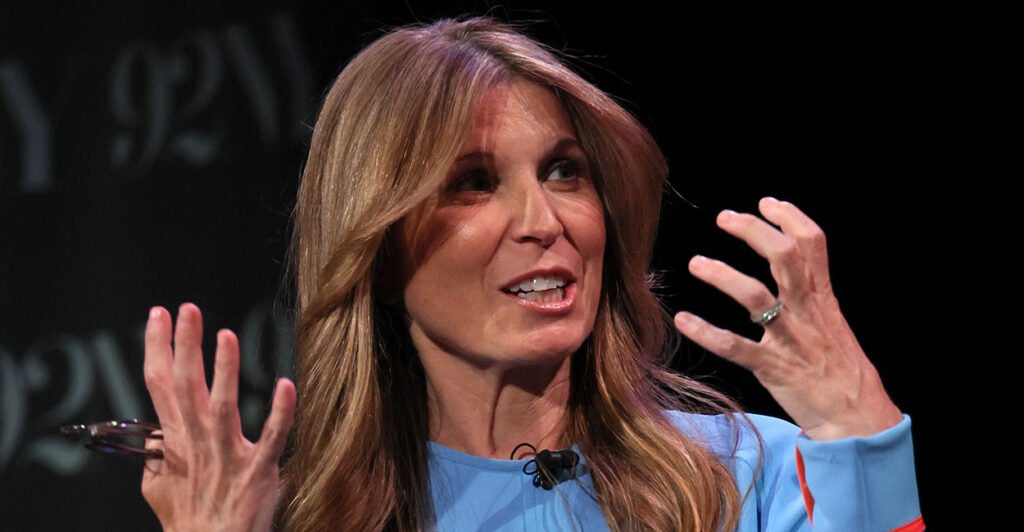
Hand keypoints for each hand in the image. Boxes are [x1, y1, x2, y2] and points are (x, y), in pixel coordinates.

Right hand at [141, 303, 296, 530]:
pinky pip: (271, 437)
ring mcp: (228, 456)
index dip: (159, 348)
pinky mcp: (258, 471)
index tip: (159, 314)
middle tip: (187, 309)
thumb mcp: (158, 485)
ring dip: (224, 372)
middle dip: (185, 346)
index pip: (160, 384)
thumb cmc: (188, 519)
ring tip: (226, 336)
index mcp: (176, 439)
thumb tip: (155, 432)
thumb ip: (158, 453)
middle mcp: (198, 442)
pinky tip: (285, 384)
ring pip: (224, 407)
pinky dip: (279, 412)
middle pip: (186, 387)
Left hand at [673, 197, 902, 439]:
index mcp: (823, 297)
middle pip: (784, 256)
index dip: (790, 216)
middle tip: (724, 217)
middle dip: (753, 231)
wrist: (859, 418)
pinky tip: (683, 320)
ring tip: (696, 263)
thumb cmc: (841, 369)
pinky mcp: (773, 367)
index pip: (812, 243)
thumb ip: (812, 293)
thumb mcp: (833, 322)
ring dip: (724, 276)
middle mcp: (807, 311)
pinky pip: (735, 346)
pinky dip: (706, 332)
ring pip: (756, 296)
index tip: (766, 202)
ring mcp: (790, 338)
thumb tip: (794, 265)